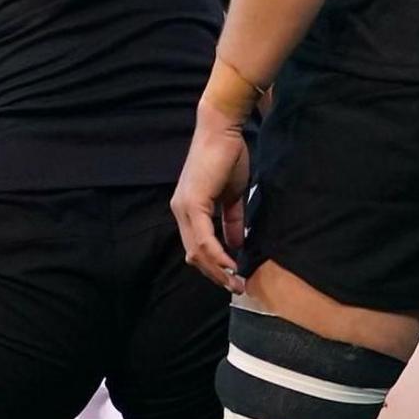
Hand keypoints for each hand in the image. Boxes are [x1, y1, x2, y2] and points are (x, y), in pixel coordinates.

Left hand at [171, 105, 253, 292]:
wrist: (222, 131)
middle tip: (237, 287)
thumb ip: (232, 220)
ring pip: (197, 250)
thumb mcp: (233, 196)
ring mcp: (184, 208)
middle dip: (216, 274)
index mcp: (188, 210)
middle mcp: (181, 212)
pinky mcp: (192, 203)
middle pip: (194, 254)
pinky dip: (217, 254)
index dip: (214, 265)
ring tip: (236, 281)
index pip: (197, 247)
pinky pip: (203, 237)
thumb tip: (237, 244)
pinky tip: (230, 265)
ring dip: (218, 269)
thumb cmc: (228, 158)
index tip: (233, 278)